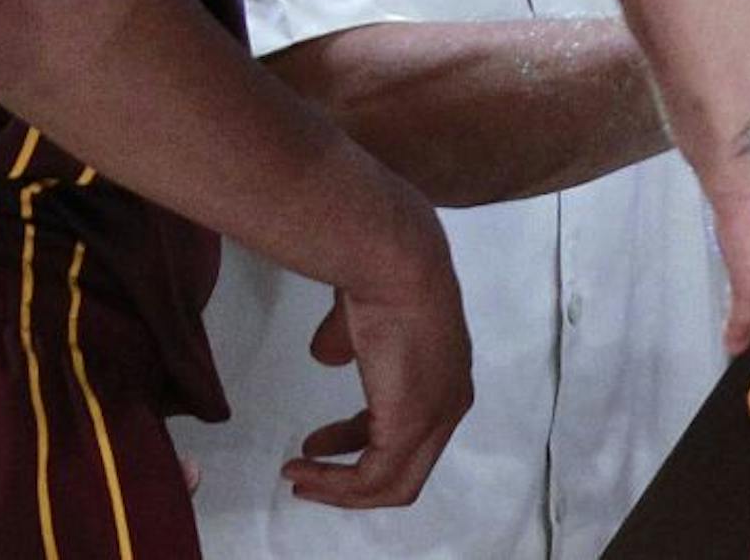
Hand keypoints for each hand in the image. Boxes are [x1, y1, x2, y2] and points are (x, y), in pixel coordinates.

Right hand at [281, 251, 472, 509]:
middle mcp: (450, 402)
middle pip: (405, 464)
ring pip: (392, 483)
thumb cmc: (380, 274)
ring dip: (340, 488)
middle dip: (353, 474)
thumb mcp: (360, 315)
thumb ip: (346, 340)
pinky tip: (303, 469)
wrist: (394, 260)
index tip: (320, 441)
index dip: (361, 437)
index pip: (408, 424)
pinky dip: (335, 483)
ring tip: (299, 479)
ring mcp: (436, 419)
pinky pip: (372, 479)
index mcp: (445, 372)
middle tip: (310, 473)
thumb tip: (327, 355)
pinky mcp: (410, 428)